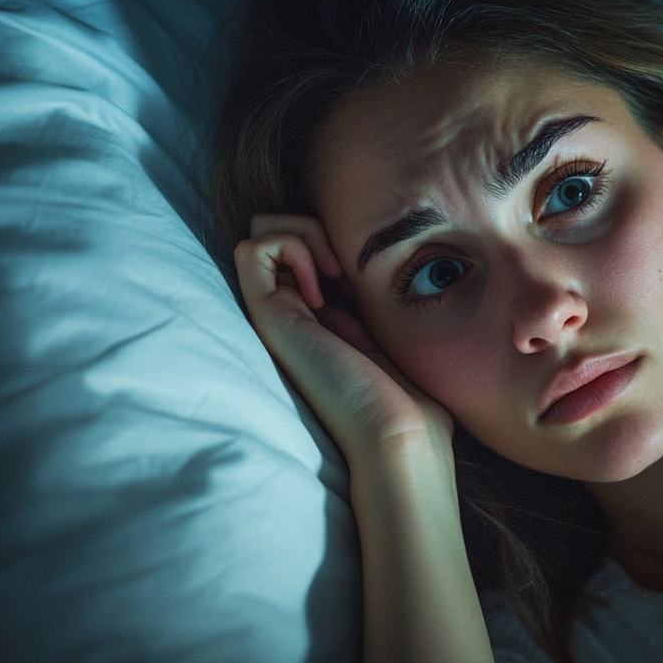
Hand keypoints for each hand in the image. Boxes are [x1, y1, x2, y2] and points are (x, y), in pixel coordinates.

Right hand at [234, 213, 453, 464]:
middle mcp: (292, 312)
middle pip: (275, 234)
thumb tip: (362, 272)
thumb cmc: (409, 398)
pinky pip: (253, 246)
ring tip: (332, 273)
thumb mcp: (394, 334)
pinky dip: (290, 244)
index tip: (366, 274)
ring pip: (260, 231)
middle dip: (314, 228)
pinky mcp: (267, 316)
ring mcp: (277, 314)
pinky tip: (320, 283)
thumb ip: (371, 305)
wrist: (397, 435)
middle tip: (346, 270)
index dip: (335, 240)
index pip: (304, 249)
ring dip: (302, 232)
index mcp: (322, 318)